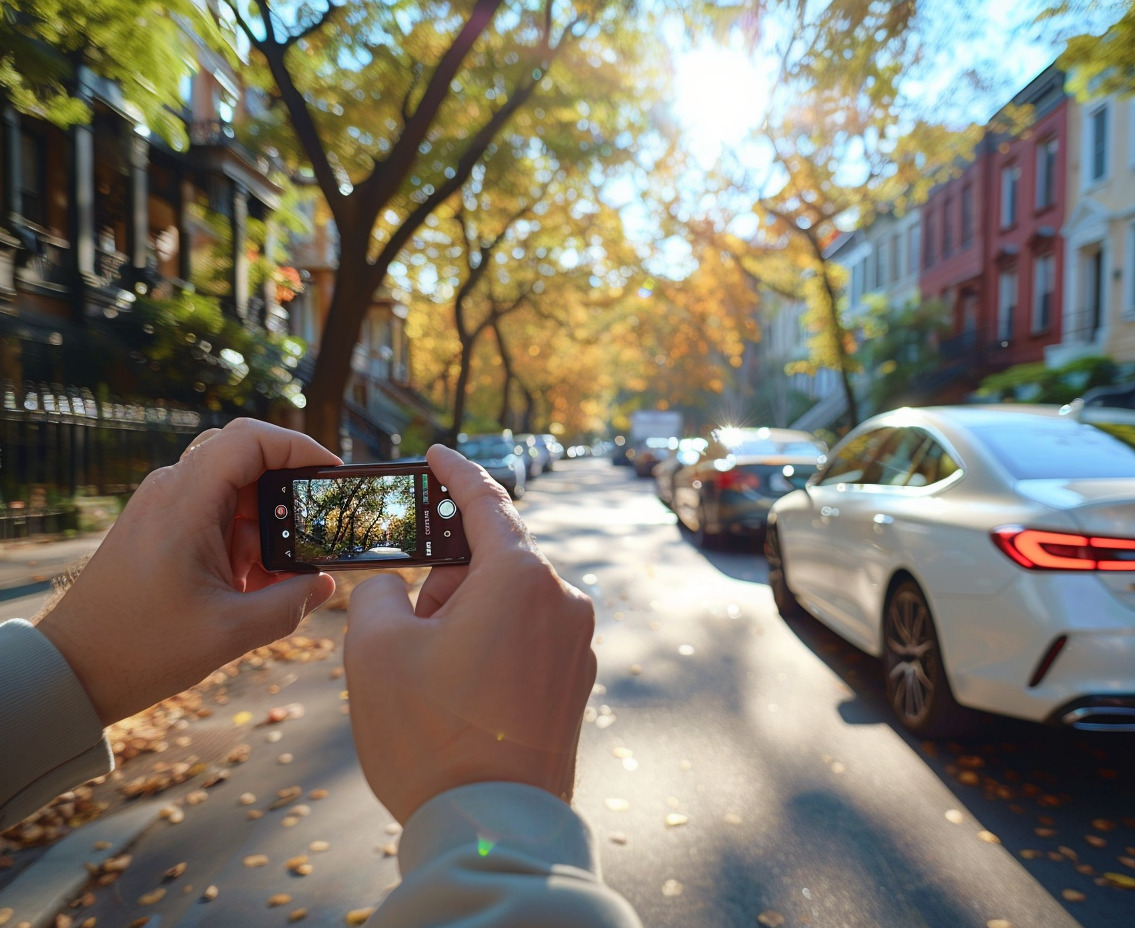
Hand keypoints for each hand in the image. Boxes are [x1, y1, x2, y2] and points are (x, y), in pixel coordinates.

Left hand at [37, 418, 340, 725]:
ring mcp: (165, 509)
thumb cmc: (139, 648)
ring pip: (236, 493)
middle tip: (316, 532)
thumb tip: (326, 584)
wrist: (73, 668)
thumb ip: (289, 605)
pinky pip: (218, 518)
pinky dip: (245, 544)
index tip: (333, 478)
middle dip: (289, 496)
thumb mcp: (229, 632)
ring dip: (267, 528)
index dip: (299, 447)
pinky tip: (253, 586)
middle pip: (248, 462)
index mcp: (185, 502)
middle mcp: (172, 492)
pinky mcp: (163, 530)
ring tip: (281, 575)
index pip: (250, 439)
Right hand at [345, 444, 595, 823]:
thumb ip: (379, 593)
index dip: (455, 473)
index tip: (437, 455)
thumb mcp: (374, 652)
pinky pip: (529, 636)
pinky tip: (461, 692)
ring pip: (511, 601)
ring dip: (467, 616)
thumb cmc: (431, 737)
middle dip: (446, 579)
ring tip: (432, 676)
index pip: (486, 502)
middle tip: (408, 625)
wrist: (490, 828)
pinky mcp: (577, 680)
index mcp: (520, 577)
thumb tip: (397, 587)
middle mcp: (562, 600)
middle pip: (495, 560)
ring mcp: (577, 643)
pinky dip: (493, 644)